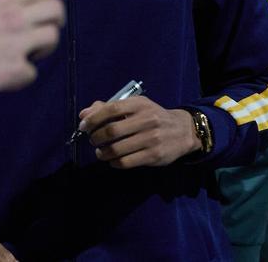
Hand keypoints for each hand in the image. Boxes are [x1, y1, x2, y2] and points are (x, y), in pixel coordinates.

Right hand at [0, 0, 77, 103]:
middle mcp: (14, 15)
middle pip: (56, 11)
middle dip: (54, 20)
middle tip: (44, 29)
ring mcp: (18, 42)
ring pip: (52, 39)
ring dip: (42, 48)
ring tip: (26, 54)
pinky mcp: (16, 69)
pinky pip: (32, 71)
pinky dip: (21, 75)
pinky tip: (5, 77)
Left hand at [78, 97, 200, 168]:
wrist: (184, 131)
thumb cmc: (152, 117)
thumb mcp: (135, 106)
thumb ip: (108, 108)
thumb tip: (83, 115)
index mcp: (140, 104)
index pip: (111, 109)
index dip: (93, 118)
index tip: (83, 126)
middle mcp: (147, 120)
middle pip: (112, 130)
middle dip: (96, 137)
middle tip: (93, 140)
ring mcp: (152, 139)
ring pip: (117, 149)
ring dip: (102, 152)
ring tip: (100, 152)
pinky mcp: (154, 155)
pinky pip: (126, 162)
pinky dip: (114, 162)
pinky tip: (112, 160)